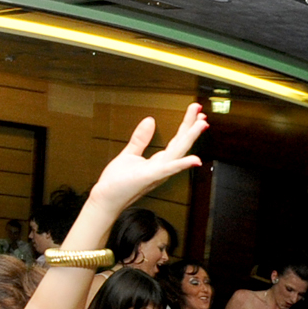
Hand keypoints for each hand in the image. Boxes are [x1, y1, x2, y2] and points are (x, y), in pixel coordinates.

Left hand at [86, 104, 208, 213]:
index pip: (177, 139)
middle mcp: (162, 167)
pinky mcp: (149, 177)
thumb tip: (149, 120)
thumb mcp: (129, 154)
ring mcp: (157, 173)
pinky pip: (167, 169)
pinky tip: (194, 160)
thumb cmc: (117, 183)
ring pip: (178, 152)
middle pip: (181, 143)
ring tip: (201, 124)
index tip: (194, 110)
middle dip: (191, 126)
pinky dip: (181, 164)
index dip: (186, 124)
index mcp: (158, 161)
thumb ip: (140, 138)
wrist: (106, 200)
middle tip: (199, 109)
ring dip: (190, 138)